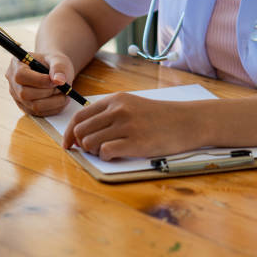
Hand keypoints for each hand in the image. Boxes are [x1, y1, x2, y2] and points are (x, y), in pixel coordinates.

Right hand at [5, 52, 74, 115]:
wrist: (52, 71)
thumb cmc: (53, 63)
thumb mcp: (58, 59)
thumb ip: (59, 68)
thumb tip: (59, 81)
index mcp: (16, 64)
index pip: (21, 76)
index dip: (40, 81)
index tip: (56, 81)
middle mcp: (13, 82)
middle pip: (25, 94)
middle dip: (48, 92)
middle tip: (62, 88)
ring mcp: (17, 96)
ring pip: (33, 106)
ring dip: (53, 102)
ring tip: (65, 94)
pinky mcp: (25, 107)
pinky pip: (39, 113)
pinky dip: (53, 108)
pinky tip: (61, 100)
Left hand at [63, 93, 206, 160]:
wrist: (189, 121)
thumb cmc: (159, 117)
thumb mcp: (132, 105)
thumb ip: (109, 113)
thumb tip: (81, 132)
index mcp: (115, 100)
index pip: (79, 117)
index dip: (69, 133)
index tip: (68, 145)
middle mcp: (118, 110)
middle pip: (81, 132)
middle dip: (83, 144)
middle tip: (95, 150)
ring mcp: (127, 126)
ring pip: (90, 143)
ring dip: (95, 151)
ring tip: (109, 151)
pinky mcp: (136, 142)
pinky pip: (105, 152)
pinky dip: (106, 157)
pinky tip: (118, 154)